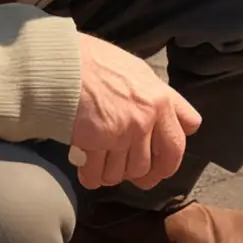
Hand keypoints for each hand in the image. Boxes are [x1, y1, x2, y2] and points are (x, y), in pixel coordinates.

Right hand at [69, 34, 201, 191]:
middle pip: (153, 165)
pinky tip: (87, 171)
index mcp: (161, 100)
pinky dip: (91, 177)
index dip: (171, 157)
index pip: (179, 141)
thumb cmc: (97, 63)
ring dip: (113, 175)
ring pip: (124, 173)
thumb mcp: (138, 72)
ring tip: (103, 166)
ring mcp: (122, 131)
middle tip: (137, 179)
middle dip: (145, 176)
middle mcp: (146, 118)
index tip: (162, 162)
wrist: (63, 64)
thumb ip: (157, 97)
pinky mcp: (96, 141)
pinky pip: (97, 173)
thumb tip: (171, 116)